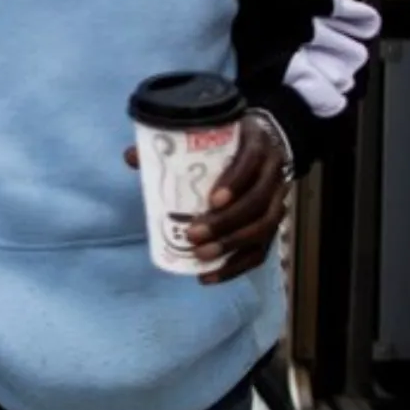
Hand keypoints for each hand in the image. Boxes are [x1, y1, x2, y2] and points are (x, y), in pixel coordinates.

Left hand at [123, 120, 288, 286]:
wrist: (263, 145)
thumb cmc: (228, 141)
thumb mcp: (208, 132)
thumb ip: (172, 142)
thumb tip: (132, 157)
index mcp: (257, 145)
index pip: (252, 162)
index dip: (236, 182)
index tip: (212, 200)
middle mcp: (274, 173)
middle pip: (258, 202)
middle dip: (227, 223)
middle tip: (194, 235)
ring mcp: (278, 201)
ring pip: (264, 228)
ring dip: (232, 246)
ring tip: (201, 256)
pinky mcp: (273, 226)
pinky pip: (261, 251)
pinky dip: (236, 267)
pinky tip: (209, 277)